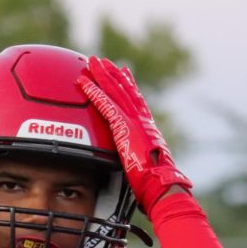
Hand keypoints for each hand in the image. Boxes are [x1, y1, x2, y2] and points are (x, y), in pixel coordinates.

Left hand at [77, 56, 191, 213]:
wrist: (162, 185)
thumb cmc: (157, 184)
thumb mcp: (148, 167)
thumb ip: (142, 160)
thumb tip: (141, 170)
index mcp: (149, 129)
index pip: (138, 102)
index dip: (130, 86)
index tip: (124, 73)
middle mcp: (143, 121)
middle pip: (126, 91)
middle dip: (113, 75)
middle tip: (103, 61)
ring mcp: (134, 122)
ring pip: (115, 92)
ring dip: (102, 76)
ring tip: (92, 63)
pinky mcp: (124, 128)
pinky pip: (106, 105)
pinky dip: (94, 93)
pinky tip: (84, 83)